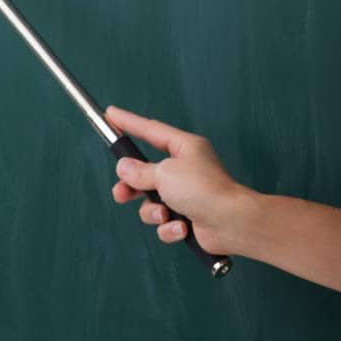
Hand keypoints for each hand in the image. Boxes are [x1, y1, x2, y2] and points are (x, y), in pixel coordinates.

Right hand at [105, 104, 256, 257]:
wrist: (230, 223)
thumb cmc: (203, 189)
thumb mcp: (165, 173)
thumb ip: (140, 171)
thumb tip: (124, 169)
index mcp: (184, 148)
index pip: (151, 131)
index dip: (129, 123)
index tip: (111, 114)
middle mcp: (185, 169)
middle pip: (145, 173)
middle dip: (132, 187)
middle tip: (121, 193)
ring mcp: (186, 195)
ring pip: (151, 203)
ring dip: (153, 212)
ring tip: (164, 213)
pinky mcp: (187, 218)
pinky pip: (165, 223)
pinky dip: (170, 227)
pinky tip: (182, 227)